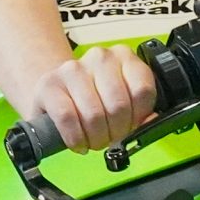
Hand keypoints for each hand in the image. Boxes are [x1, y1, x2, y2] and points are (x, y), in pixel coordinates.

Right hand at [28, 46, 157, 153]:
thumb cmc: (93, 99)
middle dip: (116, 132)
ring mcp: (72, 69)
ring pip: (94, 114)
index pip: (142, 91)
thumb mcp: (123, 100)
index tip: (131, 126)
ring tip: (93, 140)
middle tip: (110, 138)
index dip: (138, 118)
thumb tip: (150, 122)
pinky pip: (67, 118)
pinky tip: (78, 142)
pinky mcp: (49, 85)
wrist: (56, 92)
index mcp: (124, 57)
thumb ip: (141, 111)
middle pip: (118, 106)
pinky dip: (75, 138)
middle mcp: (100, 57)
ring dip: (96, 138)